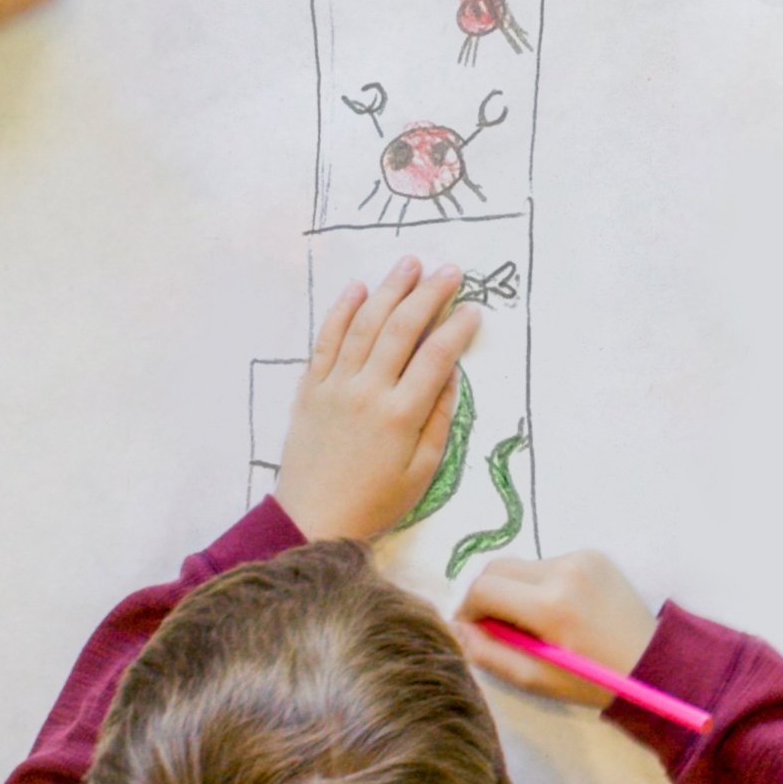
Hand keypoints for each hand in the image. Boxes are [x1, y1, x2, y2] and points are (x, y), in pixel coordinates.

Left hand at [274, 258, 480, 540]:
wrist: (310, 519)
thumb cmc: (375, 501)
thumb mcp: (423, 471)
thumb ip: (439, 419)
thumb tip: (450, 374)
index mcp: (400, 415)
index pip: (436, 357)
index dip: (457, 329)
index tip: (473, 310)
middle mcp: (367, 392)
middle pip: (402, 329)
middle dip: (429, 295)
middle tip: (450, 271)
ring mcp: (334, 387)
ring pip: (364, 325)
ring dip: (389, 290)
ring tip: (409, 264)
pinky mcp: (310, 389)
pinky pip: (325, 341)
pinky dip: (341, 311)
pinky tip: (358, 289)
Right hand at [455, 550, 661, 696]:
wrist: (653, 661)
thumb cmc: (592, 679)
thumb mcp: (534, 677)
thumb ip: (488, 652)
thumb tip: (458, 627)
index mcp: (550, 603)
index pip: (481, 589)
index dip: (467, 610)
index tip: (474, 630)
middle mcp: (565, 569)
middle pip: (496, 568)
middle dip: (486, 596)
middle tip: (499, 627)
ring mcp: (582, 556)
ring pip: (521, 565)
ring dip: (515, 590)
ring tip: (535, 623)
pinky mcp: (593, 554)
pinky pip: (548, 563)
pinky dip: (540, 583)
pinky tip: (559, 610)